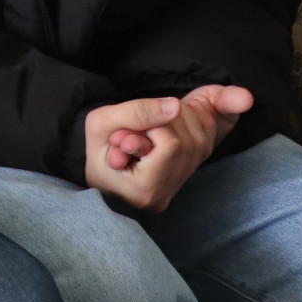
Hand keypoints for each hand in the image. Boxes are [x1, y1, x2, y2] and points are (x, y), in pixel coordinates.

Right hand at [84, 84, 252, 210]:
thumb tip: (176, 106)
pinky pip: (205, 143)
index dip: (152, 124)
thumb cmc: (96, 146)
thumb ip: (136, 112)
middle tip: (139, 126)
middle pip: (189, 142)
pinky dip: (189, 124)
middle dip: (167, 121)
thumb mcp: (101, 123)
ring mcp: (177, 188)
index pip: (170, 145)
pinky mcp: (185, 178)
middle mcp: (164, 195)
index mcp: (142, 190)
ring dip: (178, 120)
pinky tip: (165, 124)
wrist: (98, 164)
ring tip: (149, 126)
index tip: (128, 130)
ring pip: (200, 141)